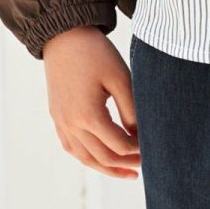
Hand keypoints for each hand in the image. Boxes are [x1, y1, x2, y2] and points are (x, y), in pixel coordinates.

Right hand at [42, 26, 138, 179]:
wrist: (63, 36)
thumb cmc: (96, 54)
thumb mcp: (122, 79)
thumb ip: (132, 112)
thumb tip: (140, 139)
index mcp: (88, 116)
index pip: (120, 146)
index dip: (138, 150)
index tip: (152, 146)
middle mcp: (71, 124)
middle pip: (103, 157)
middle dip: (127, 163)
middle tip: (146, 163)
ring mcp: (61, 122)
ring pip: (86, 158)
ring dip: (108, 168)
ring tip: (128, 172)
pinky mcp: (57, 117)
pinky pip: (72, 147)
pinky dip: (89, 157)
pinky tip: (104, 159)